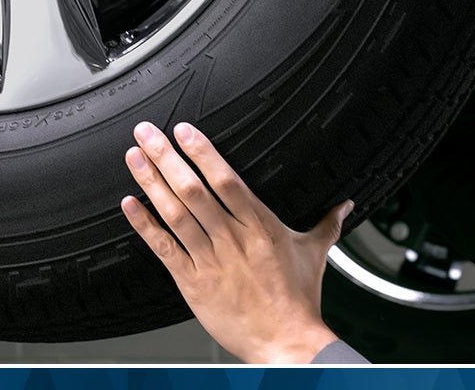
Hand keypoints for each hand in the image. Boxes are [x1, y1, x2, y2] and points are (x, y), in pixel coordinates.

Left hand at [120, 121, 352, 363]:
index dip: (202, 153)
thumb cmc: (298, 301)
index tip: (183, 131)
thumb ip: (327, 224)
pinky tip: (130, 206)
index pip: (227, 180)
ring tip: (134, 158)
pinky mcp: (194, 283)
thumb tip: (345, 205)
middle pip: (194, 190)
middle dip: (166, 158)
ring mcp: (211, 261)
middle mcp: (233, 240)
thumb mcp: (315, 254)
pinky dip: (145, 227)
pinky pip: (165, 249)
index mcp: (260, 227)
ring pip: (176, 215)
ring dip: (151, 184)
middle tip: (146, 132)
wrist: (287, 342)